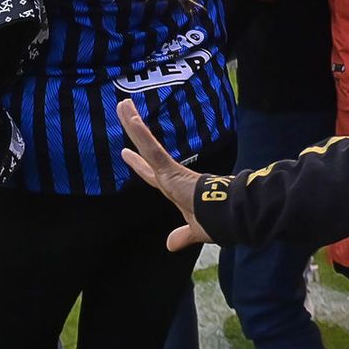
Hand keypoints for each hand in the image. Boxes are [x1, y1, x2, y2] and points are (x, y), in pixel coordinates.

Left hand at [116, 99, 212, 251]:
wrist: (227, 218)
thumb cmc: (216, 221)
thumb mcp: (195, 230)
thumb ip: (182, 236)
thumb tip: (170, 245)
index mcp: (175, 188)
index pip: (151, 171)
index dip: (138, 163)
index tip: (126, 152)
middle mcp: (170, 176)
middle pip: (145, 150)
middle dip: (134, 132)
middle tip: (123, 110)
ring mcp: (170, 171)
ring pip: (146, 144)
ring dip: (133, 124)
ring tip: (121, 103)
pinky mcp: (171, 170)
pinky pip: (152, 149)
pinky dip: (141, 134)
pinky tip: (130, 119)